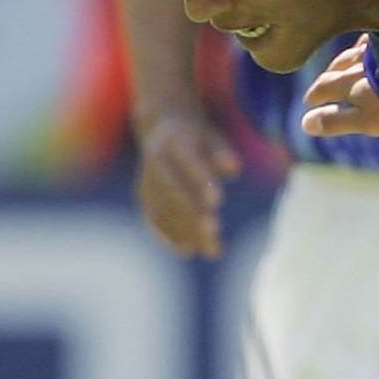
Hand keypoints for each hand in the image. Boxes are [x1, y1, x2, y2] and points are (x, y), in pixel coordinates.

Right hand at [133, 111, 239, 259]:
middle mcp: (155, 161)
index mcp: (174, 141)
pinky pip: (153, 218)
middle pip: (171, 189)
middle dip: (191, 212)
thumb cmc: (196, 136)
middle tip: (215, 231)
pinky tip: (187, 249)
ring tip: (211, 248)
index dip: (200, 179)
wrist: (161, 129)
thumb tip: (234, 169)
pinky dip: (168, 235)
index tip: (218, 200)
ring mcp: (146, 180)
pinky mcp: (143, 196)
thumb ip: (222, 152)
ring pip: (162, 208)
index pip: (186, 160)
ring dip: (184, 229)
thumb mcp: (211, 136)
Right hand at [301, 37, 378, 137]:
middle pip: (337, 73)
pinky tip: (366, 44)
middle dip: (324, 83)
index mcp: (355, 86)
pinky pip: (376, 39)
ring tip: (338, 68)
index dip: (316, 97)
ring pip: (354, 55)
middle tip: (315, 92)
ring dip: (342, 63)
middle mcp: (363, 65)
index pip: (326, 91)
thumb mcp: (369, 120)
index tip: (309, 103)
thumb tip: (305, 123)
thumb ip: (336, 121)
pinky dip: (367, 44)